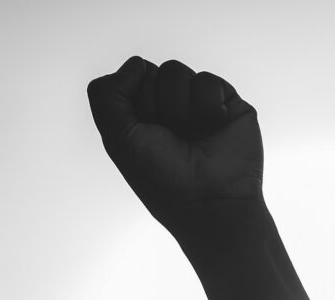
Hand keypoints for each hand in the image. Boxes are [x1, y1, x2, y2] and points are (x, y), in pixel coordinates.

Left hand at [87, 57, 264, 243]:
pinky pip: (207, 81)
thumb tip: (138, 63)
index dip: (134, 100)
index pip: (130, 78)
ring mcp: (198, 104)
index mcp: (142, 115)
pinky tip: (214, 128)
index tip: (145, 133)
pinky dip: (207, 106)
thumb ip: (106, 93)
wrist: (210, 201)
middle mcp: (169, 108)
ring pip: (177, 71)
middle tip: (171, 136)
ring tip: (193, 134)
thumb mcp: (117, 137)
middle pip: (153, 72)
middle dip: (157, 104)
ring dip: (180, 107)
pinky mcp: (228, 103)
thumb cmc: (163, 177)